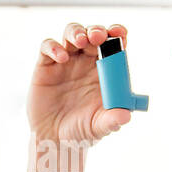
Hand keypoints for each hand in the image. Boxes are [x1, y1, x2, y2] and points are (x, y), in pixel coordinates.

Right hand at [28, 23, 133, 143]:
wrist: (54, 140)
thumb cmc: (82, 131)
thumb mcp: (99, 127)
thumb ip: (112, 120)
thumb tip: (126, 116)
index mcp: (104, 70)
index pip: (113, 44)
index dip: (117, 34)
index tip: (120, 34)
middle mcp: (86, 61)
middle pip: (93, 33)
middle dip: (97, 30)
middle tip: (98, 37)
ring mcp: (65, 61)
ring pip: (71, 33)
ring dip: (77, 31)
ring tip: (81, 40)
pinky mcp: (45, 65)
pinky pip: (47, 46)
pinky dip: (53, 46)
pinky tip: (61, 57)